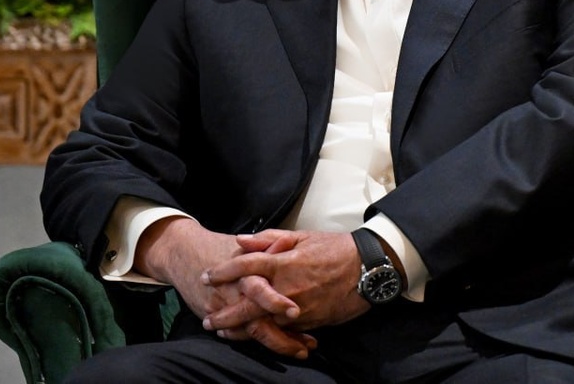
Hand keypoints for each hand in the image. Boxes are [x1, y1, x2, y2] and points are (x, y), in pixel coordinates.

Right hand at [135, 217, 316, 358]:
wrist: (185, 253)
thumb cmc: (222, 248)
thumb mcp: (247, 242)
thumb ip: (269, 242)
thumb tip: (287, 244)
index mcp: (245, 269)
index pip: (260, 288)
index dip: (276, 302)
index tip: (296, 312)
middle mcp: (235, 291)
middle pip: (257, 318)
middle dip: (281, 335)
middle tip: (306, 346)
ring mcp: (226, 307)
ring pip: (252, 331)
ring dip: (278, 342)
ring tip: (301, 350)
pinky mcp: (217, 316)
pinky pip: (240, 334)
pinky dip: (257, 341)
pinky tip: (280, 345)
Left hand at [201, 229, 369, 332]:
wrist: (367, 269)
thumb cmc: (334, 248)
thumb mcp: (301, 236)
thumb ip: (268, 239)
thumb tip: (240, 240)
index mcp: (283, 262)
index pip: (244, 266)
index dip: (222, 271)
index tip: (206, 276)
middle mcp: (286, 287)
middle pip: (247, 303)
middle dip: (225, 313)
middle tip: (208, 318)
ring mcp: (297, 308)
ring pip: (262, 323)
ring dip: (240, 329)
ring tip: (224, 332)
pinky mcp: (309, 322)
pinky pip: (283, 331)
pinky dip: (266, 335)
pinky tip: (253, 337)